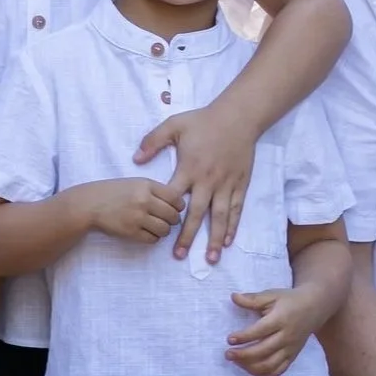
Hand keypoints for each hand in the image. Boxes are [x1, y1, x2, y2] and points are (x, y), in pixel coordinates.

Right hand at [87, 178, 184, 244]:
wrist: (90, 204)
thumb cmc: (113, 192)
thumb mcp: (134, 183)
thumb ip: (154, 190)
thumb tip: (176, 203)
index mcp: (146, 185)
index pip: (175, 197)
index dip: (179, 205)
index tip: (175, 208)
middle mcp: (144, 200)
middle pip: (173, 215)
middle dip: (173, 220)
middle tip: (168, 220)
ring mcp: (137, 217)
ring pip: (165, 229)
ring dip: (164, 230)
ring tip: (157, 227)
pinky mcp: (131, 232)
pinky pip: (152, 239)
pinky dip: (153, 238)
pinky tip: (147, 232)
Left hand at [134, 107, 255, 262]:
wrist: (238, 116)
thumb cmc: (203, 120)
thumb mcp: (174, 124)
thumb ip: (153, 141)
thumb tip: (136, 159)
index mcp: (189, 168)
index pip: (174, 197)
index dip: (165, 213)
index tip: (157, 228)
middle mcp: (207, 181)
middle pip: (196, 215)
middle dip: (187, 237)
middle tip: (178, 255)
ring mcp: (225, 185)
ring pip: (219, 217)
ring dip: (214, 239)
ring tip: (209, 259)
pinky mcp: (239, 184)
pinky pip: (235, 209)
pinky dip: (232, 226)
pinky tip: (227, 241)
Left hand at [227, 287, 321, 375]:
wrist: (314, 307)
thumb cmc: (289, 300)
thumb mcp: (272, 295)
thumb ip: (252, 299)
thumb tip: (233, 297)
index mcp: (280, 319)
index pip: (260, 331)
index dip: (243, 337)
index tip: (229, 339)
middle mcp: (286, 336)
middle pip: (263, 351)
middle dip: (243, 355)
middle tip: (228, 354)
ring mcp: (290, 349)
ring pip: (270, 365)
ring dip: (250, 367)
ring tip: (236, 362)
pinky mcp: (292, 357)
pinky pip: (278, 371)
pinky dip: (263, 374)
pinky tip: (250, 368)